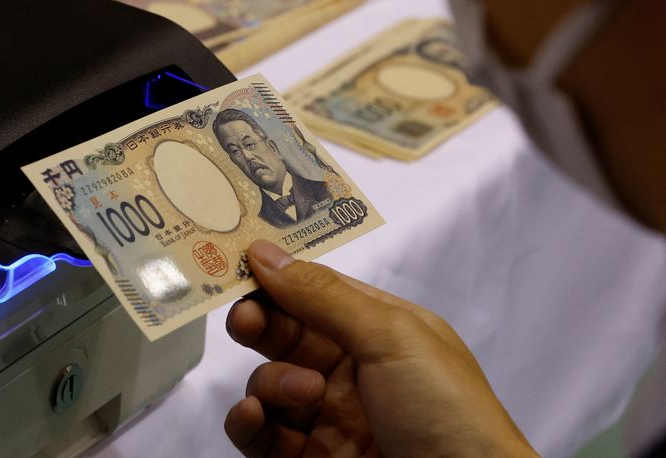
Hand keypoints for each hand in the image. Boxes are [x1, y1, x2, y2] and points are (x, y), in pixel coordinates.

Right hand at [224, 240, 537, 456]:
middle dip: (260, 321)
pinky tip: (252, 416)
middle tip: (242, 318)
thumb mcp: (392, 338)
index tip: (236, 261)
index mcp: (379, 329)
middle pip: (286, 333)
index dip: (276, 275)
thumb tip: (267, 253)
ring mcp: (331, 415)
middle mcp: (352, 368)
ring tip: (304, 393)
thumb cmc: (451, 412)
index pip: (315, 290)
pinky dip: (248, 422)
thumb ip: (324, 296)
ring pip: (270, 383)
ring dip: (271, 382)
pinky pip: (263, 434)